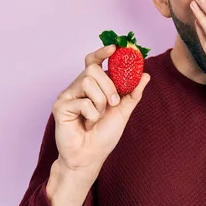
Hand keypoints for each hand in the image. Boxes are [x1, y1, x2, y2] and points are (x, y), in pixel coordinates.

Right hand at [52, 45, 149, 177]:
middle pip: (92, 70)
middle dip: (108, 87)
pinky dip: (91, 115)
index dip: (102, 53)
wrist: (90, 157)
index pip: (93, 61)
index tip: (114, 48)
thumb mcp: (123, 111)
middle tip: (113, 104)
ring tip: (97, 117)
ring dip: (100, 102)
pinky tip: (87, 124)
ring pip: (87, 82)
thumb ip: (132, 93)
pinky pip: (82, 102)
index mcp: (92, 86)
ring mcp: (67, 96)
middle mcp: (78, 87)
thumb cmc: (103, 136)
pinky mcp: (60, 107)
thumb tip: (145, 74)